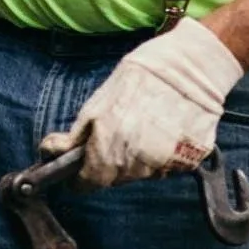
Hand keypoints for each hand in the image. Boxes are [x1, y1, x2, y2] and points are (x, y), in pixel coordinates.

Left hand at [38, 20, 245, 187]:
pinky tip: (164, 127)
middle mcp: (137, 162)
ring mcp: (165, 165)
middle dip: (108, 162)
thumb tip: (52, 150)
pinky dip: (162, 153)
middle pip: (114, 178)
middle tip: (117, 131)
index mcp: (110, 146)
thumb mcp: (101, 98)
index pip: (87, 182)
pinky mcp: (189, 162)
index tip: (78, 170)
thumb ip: (78, 132)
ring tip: (144, 124)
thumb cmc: (146, 74)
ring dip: (136, 158)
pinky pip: (166, 166)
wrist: (196, 65)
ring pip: (141, 173)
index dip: (79, 177)